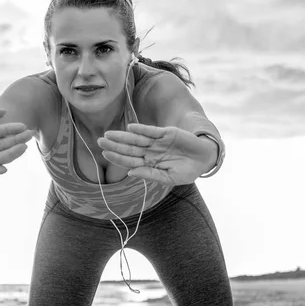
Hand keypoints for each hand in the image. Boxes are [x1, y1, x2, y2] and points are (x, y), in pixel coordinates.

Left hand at [97, 123, 217, 185]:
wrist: (205, 159)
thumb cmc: (187, 171)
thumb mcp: (169, 178)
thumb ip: (150, 175)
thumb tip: (130, 173)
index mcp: (150, 164)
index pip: (130, 160)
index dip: (117, 157)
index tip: (105, 154)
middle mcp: (151, 152)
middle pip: (129, 148)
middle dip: (114, 145)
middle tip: (99, 141)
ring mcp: (157, 142)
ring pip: (137, 138)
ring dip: (123, 136)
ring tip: (109, 134)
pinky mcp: (166, 132)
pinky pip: (151, 130)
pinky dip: (141, 128)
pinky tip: (130, 128)